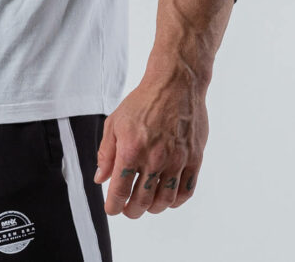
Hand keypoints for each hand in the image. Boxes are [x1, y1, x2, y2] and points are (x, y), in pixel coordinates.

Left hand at [93, 66, 208, 216]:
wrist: (175, 84)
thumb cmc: (143, 101)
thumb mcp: (115, 122)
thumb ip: (106, 153)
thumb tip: (100, 178)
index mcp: (131, 149)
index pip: (120, 189)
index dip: (114, 205)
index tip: (112, 209)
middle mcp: (154, 158)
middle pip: (142, 200)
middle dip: (132, 210)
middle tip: (128, 210)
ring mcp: (177, 160)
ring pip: (165, 200)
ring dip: (153, 208)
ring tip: (146, 205)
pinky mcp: (194, 159)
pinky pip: (185, 191)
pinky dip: (175, 201)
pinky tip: (167, 197)